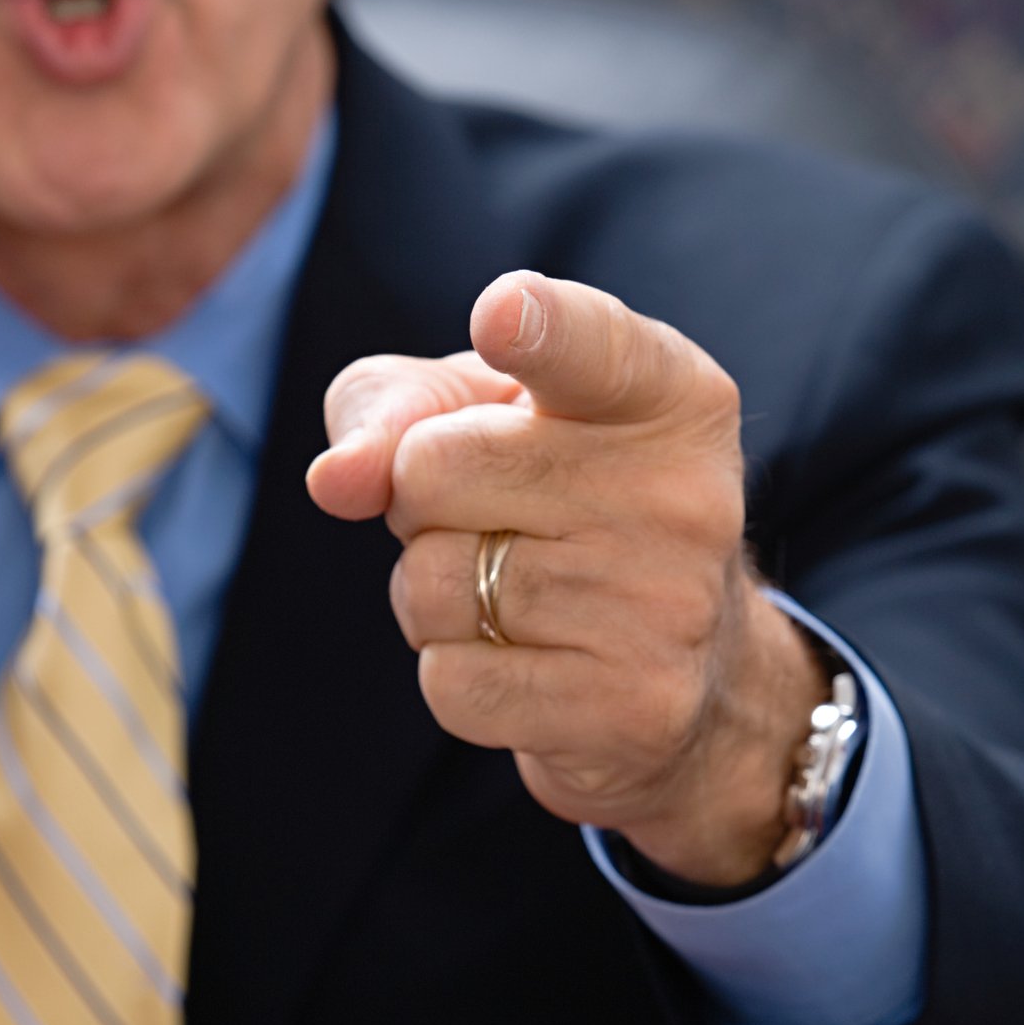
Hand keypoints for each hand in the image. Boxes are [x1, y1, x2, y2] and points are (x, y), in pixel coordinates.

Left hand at [306, 271, 827, 886]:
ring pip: (431, 584)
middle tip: (494, 520)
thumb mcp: (482, 414)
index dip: (534, 328)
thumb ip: (395, 406)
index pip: (584, 344)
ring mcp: (669, 607)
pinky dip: (456, 675)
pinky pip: (452, 684)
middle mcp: (686, 493)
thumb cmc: (557, 503)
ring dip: (433, 596)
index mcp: (668, 392)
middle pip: (434, 469)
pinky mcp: (636, 708)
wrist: (682, 668)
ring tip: (511, 594)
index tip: (500, 316)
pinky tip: (525, 663)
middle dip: (419, 501)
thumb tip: (336, 478)